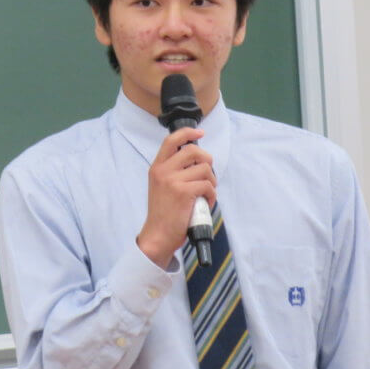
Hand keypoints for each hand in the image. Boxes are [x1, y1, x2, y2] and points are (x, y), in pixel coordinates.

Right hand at [137, 127, 215, 267]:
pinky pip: (208, 186)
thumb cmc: (163, 214)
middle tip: (208, 175)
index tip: (200, 133)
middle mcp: (163, 171)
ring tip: (206, 194)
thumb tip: (197, 161)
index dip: (188, 132)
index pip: (171, 140)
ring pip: (205, 169)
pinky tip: (206, 203)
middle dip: (207, 161)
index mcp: (157, 167)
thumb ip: (173, 172)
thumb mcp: (161, 186)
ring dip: (211, 182)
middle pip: (194, 151)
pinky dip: (212, 195)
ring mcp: (173, 181)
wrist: (157, 235)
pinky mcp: (184, 192)